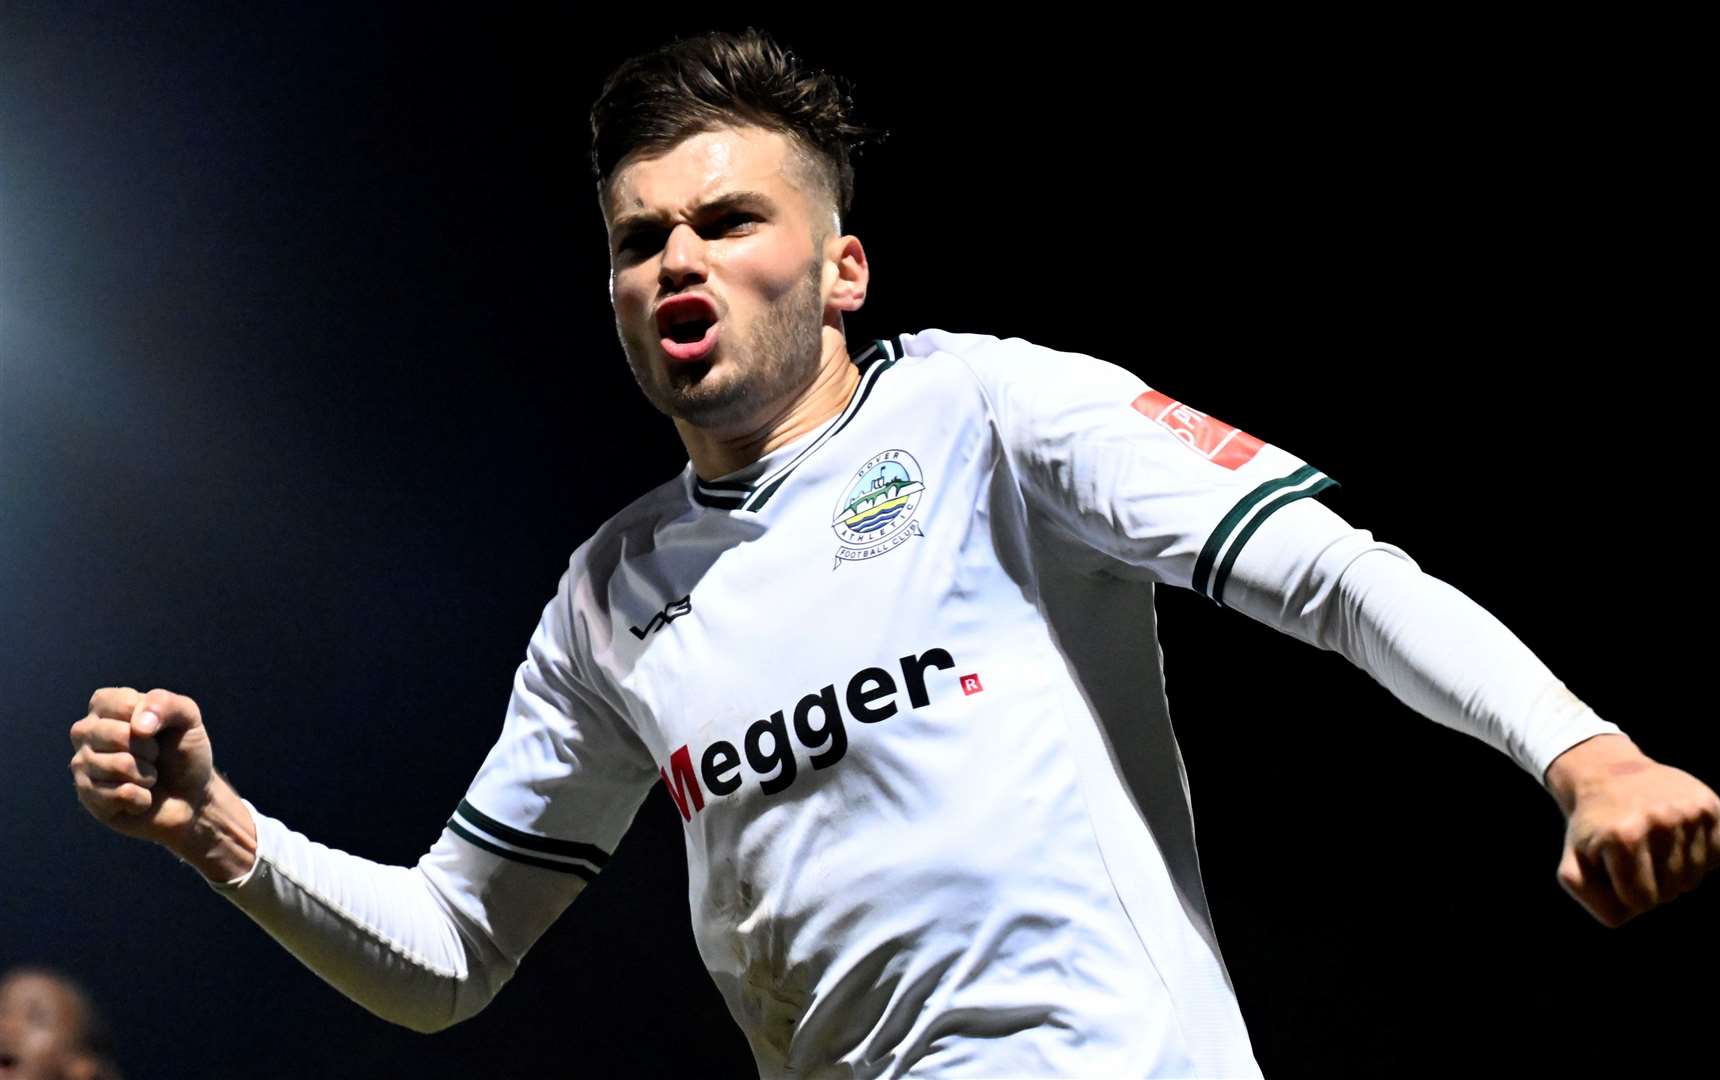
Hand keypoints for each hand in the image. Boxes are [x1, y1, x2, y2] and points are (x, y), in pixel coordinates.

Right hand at [69, 687, 216, 846]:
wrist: (190, 796)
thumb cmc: (183, 751)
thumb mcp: (187, 717)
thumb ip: (165, 704)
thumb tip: (138, 727)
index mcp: (104, 705)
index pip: (123, 703)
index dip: (153, 719)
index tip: (157, 729)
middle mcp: (85, 732)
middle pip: (119, 735)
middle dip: (151, 750)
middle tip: (154, 756)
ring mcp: (82, 765)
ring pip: (120, 765)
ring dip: (148, 775)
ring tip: (147, 777)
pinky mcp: (86, 797)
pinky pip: (122, 794)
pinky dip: (144, 798)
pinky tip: (140, 797)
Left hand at [1548, 737, 1719, 926]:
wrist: (1608, 774)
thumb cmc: (1593, 827)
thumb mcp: (1573, 862)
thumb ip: (1588, 895)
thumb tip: (1632, 908)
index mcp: (1623, 837)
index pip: (1642, 902)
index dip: (1628, 893)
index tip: (1616, 871)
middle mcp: (1660, 821)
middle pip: (1672, 892)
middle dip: (1652, 883)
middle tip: (1634, 853)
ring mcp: (1687, 812)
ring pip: (1695, 878)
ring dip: (1676, 871)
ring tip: (1653, 844)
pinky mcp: (1709, 805)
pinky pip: (1716, 858)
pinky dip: (1698, 857)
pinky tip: (1676, 837)